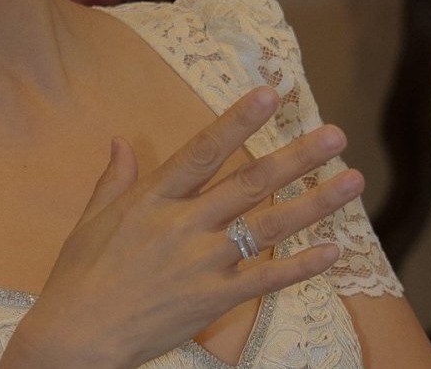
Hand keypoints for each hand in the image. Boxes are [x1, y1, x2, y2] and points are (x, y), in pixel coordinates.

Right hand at [0, 87, 364, 368]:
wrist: (78, 335)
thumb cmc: (79, 277)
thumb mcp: (91, 220)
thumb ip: (115, 180)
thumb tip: (121, 141)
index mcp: (152, 199)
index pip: (203, 150)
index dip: (238, 120)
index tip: (269, 95)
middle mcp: (183, 226)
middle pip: (250, 184)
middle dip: (297, 157)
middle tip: (335, 135)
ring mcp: (203, 264)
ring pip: (270, 227)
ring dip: (315, 203)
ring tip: (351, 181)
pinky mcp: (213, 300)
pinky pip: (267, 280)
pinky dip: (302, 266)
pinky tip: (334, 250)